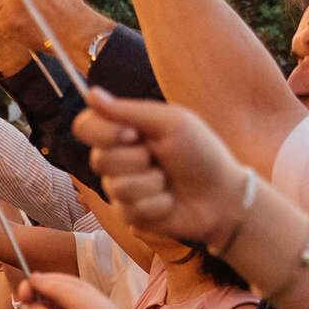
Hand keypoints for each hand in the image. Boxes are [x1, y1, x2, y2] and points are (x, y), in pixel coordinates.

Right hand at [71, 88, 250, 247]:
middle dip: (136, 160)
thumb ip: (129, 111)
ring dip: (152, 184)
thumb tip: (91, 93)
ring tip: (169, 183)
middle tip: (161, 160)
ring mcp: (121, 189)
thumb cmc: (201, 154)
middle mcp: (117, 160)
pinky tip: (170, 202)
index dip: (102, 132)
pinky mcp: (130, 215)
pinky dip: (158, 204)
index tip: (133, 134)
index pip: (85, 126)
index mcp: (124, 132)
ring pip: (117, 187)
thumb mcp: (170, 123)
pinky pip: (131, 209)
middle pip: (99, 159)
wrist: (222, 195)